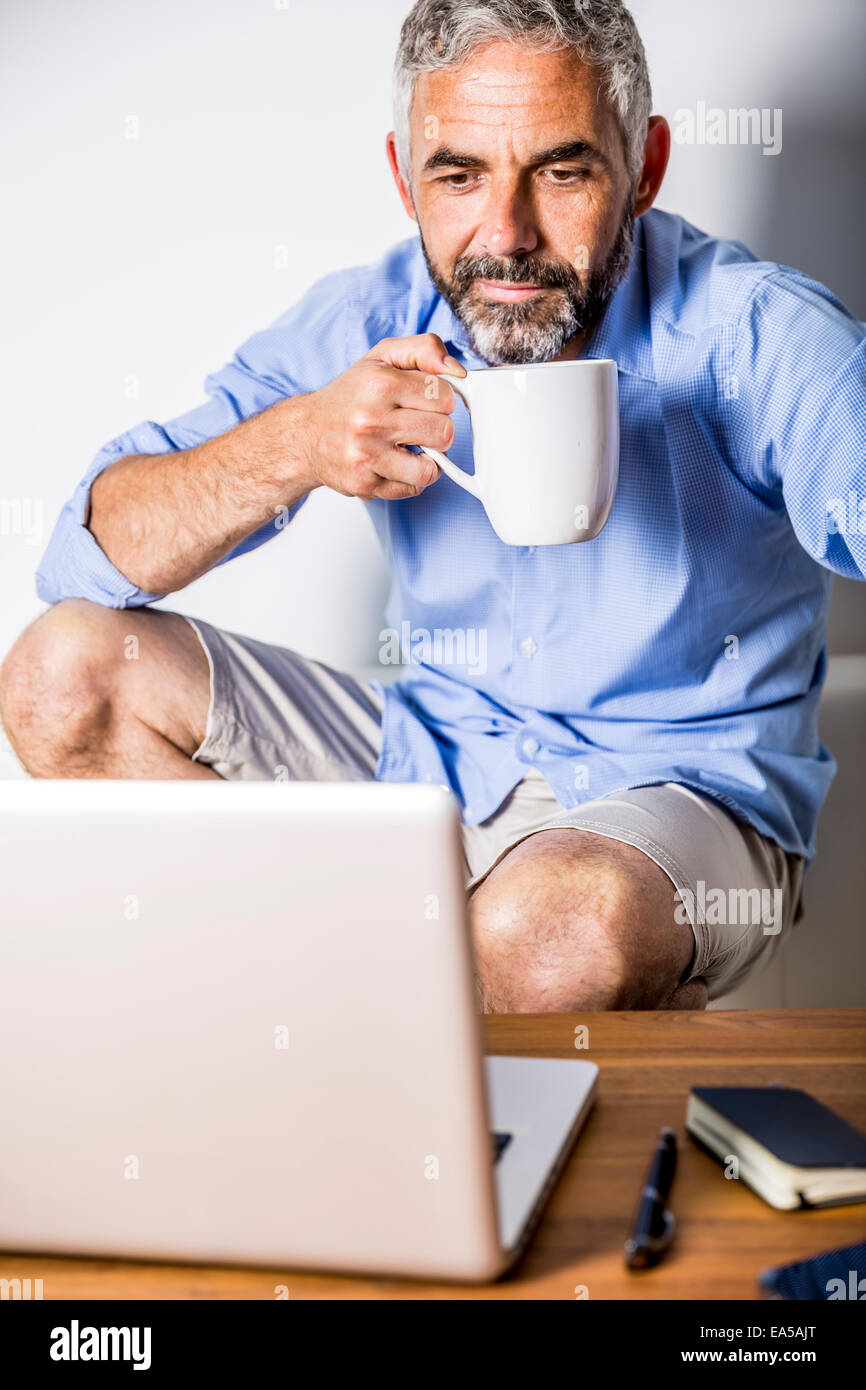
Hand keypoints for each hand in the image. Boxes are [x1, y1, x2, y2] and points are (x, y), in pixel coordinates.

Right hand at [298, 333, 465, 499]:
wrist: (306, 434)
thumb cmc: (350, 395)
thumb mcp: (383, 356)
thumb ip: (424, 349)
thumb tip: (457, 370)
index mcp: (380, 383)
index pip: (445, 396)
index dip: (439, 399)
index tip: (422, 401)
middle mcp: (371, 420)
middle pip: (444, 433)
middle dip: (436, 430)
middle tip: (417, 426)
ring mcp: (366, 455)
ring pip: (430, 468)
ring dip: (426, 460)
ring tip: (409, 447)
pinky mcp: (364, 483)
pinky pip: (411, 489)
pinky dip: (408, 479)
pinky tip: (393, 463)